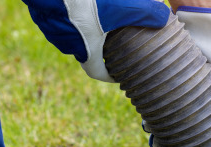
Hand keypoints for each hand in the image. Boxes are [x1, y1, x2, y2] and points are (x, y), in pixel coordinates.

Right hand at [23, 0, 170, 81]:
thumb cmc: (82, 2)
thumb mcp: (122, 7)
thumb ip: (146, 13)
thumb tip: (165, 18)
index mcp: (86, 50)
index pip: (99, 73)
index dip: (111, 74)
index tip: (120, 72)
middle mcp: (68, 44)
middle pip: (88, 51)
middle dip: (102, 47)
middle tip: (115, 39)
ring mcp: (53, 29)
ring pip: (75, 33)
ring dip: (88, 28)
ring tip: (100, 17)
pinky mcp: (45, 13)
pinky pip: (63, 17)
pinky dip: (75, 13)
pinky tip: (82, 2)